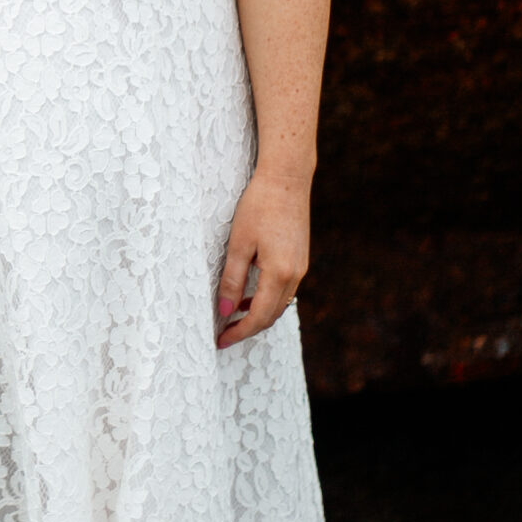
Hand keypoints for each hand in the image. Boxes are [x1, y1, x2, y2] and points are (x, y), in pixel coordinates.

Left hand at [216, 166, 309, 348]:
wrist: (287, 179)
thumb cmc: (259, 206)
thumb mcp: (239, 244)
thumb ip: (233, 280)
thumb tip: (225, 312)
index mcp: (279, 273)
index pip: (259, 316)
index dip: (239, 332)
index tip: (220, 341)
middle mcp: (295, 275)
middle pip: (271, 316)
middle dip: (247, 329)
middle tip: (223, 336)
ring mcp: (301, 268)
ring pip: (279, 305)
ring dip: (258, 315)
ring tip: (232, 319)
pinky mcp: (300, 260)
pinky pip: (284, 290)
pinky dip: (267, 300)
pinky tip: (250, 297)